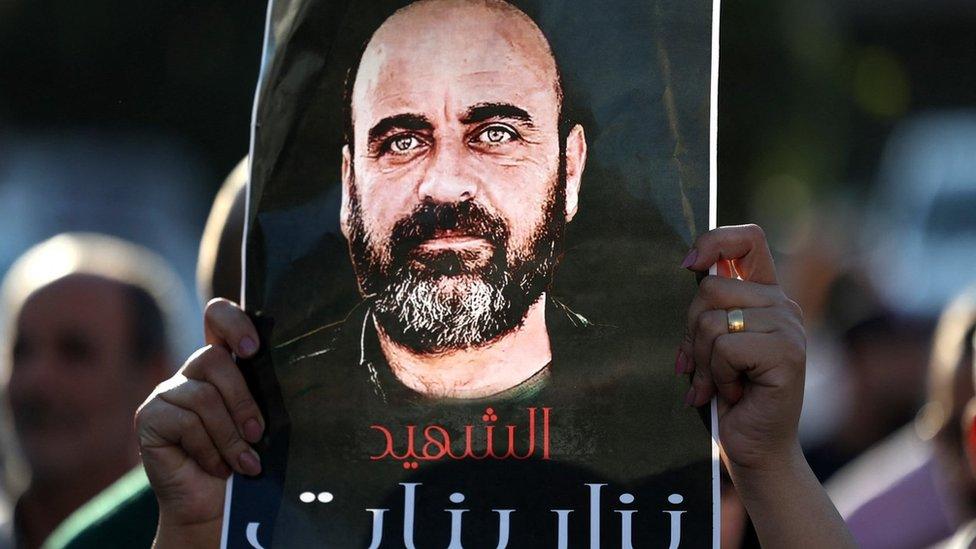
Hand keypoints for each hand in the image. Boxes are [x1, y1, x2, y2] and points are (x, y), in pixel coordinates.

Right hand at [135, 299, 262, 545]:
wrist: (216, 505)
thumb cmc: (245, 458)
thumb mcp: (261, 421)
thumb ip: (264, 392)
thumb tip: (294, 372)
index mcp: (221, 363)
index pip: (217, 316)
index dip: (233, 321)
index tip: (253, 348)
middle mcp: (191, 371)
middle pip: (214, 359)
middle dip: (243, 400)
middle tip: (258, 434)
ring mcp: (167, 392)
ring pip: (203, 396)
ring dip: (229, 435)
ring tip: (243, 462)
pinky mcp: (149, 417)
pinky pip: (184, 422)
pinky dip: (208, 449)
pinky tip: (216, 466)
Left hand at [678, 224, 805, 469]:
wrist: (753, 446)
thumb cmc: (727, 395)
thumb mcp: (710, 344)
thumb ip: (707, 308)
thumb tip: (690, 266)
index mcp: (764, 296)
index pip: (749, 239)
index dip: (715, 240)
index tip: (689, 265)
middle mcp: (782, 305)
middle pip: (710, 288)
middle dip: (691, 332)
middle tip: (701, 366)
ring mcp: (788, 328)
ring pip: (713, 321)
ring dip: (704, 361)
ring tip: (718, 384)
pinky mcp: (787, 352)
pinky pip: (725, 346)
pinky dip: (717, 375)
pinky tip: (732, 393)